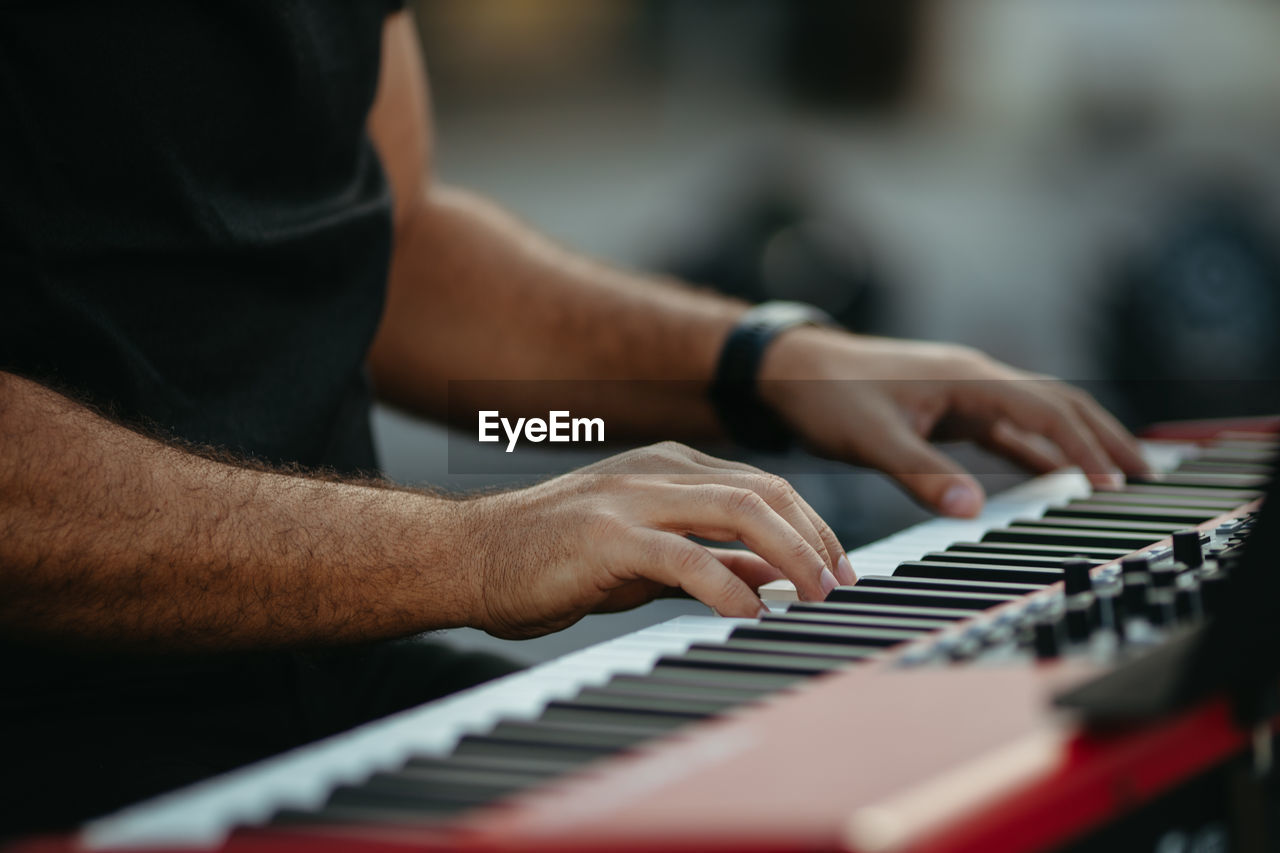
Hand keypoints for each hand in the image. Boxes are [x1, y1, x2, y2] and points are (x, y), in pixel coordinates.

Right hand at [457, 442, 853, 637]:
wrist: (471, 557)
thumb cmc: (555, 560)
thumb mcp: (648, 558)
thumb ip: (710, 559)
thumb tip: (771, 577)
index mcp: (668, 468)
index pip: (763, 485)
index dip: (810, 525)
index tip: (836, 568)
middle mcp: (656, 472)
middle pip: (763, 490)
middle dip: (813, 537)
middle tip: (838, 584)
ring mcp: (631, 498)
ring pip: (736, 509)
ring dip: (788, 553)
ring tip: (813, 595)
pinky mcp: (605, 535)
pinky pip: (684, 555)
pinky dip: (727, 584)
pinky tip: (749, 612)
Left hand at [758, 328, 1153, 516]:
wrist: (790, 370)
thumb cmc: (827, 396)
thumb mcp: (871, 439)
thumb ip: (920, 474)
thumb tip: (971, 509)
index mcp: (966, 378)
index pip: (1045, 410)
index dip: (1084, 445)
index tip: (1113, 480)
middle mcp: (974, 379)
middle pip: (1057, 405)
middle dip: (1103, 437)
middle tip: (1144, 474)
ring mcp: (963, 393)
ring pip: (1037, 415)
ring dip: (1076, 442)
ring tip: (1115, 475)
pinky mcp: (947, 409)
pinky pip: (1006, 429)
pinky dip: (1037, 449)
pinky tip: (1054, 473)